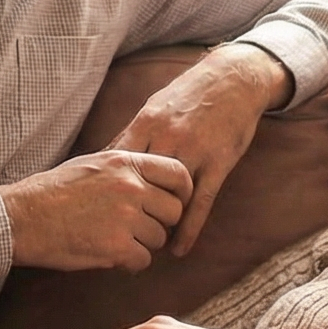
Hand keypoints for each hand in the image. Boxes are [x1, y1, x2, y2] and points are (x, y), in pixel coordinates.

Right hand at [1, 150, 193, 271]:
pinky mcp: (116, 247)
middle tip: (140, 229)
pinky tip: (111, 256)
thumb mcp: (94, 164)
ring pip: (159, 238)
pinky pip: (143, 260)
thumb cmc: (53, 191)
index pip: (178, 173)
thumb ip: (126, 168)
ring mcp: (125, 217)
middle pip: (174, 210)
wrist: (23, 217)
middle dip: (162, 223)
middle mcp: (131, 187)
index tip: (175, 204)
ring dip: (143, 244)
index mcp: (126, 162)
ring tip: (116, 240)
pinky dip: (130, 263)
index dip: (182, 192)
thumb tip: (154, 177)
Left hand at [109, 44, 291, 257]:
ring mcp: (194, 152)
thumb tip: (104, 157)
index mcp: (146, 123)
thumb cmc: (190, 94)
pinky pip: (201, 204)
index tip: (93, 210)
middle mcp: (167, 138)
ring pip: (168, 197)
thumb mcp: (156, 107)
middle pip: (139, 184)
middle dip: (126, 211)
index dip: (104, 189)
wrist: (234, 79)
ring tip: (145, 246)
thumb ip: (133, 134)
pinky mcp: (218, 164)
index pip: (116, 163)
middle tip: (115, 236)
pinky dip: (188, 230)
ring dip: (156, 224)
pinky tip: (179, 249)